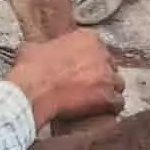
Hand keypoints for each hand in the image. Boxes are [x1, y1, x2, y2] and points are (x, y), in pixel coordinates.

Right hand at [4, 29, 123, 129]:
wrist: (33, 91)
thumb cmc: (31, 69)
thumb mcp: (35, 47)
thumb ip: (47, 47)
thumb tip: (39, 50)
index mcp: (86, 37)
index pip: (98, 49)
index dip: (90, 62)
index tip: (82, 71)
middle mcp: (101, 53)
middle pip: (110, 66)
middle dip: (101, 76)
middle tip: (88, 87)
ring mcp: (107, 75)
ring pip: (117, 84)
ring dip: (108, 92)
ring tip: (94, 102)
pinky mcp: (108, 96)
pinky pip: (117, 103)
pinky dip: (110, 109)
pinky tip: (99, 112)